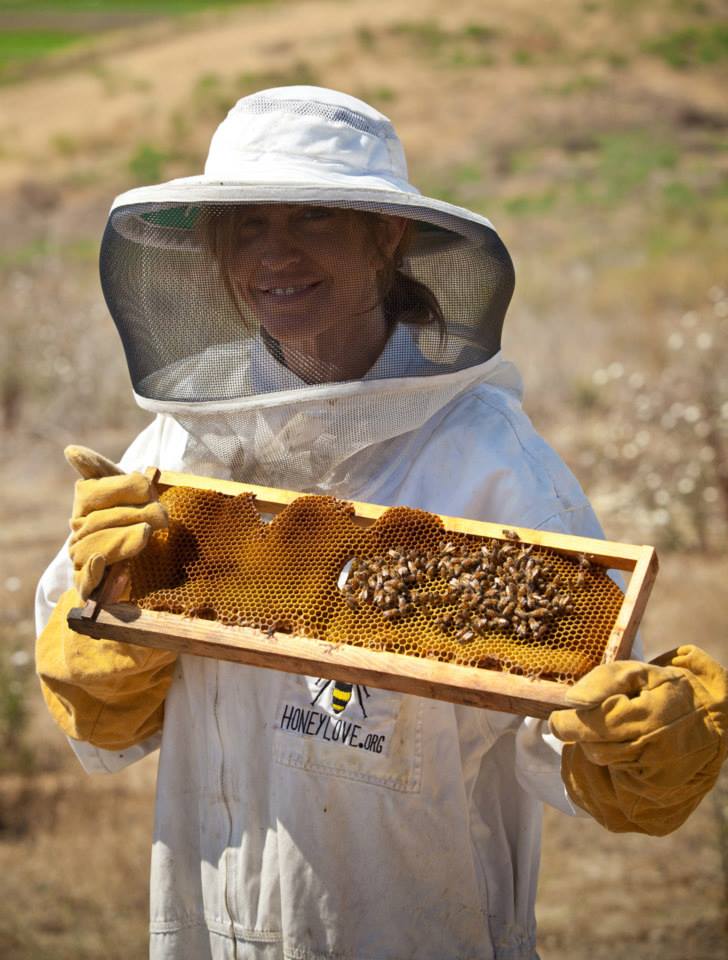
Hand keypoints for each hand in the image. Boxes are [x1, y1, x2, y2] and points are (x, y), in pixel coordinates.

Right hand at [65, 445, 167, 599]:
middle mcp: (78, 533)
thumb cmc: (137, 516)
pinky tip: (99, 561)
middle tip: (160, 515)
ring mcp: (82, 560)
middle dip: (130, 515)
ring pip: (90, 548)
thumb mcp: (126, 490)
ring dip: (120, 539)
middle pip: (95, 521)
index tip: (148, 487)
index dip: (120, 488)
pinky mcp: (90, 587)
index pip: (91, 493)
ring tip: (145, 533)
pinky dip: (89, 573)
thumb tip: (71, 451)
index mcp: (84, 506)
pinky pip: (82, 584)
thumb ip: (100, 469)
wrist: (152, 561)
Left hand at [549, 645, 727, 834]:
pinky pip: (616, 793)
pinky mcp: (659, 800)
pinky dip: (606, 775)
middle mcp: (655, 753)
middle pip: (595, 750)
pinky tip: (613, 758)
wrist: (714, 721)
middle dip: (581, 737)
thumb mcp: (640, 673)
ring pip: (604, 770)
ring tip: (600, 738)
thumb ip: (604, 681)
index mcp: (649, 720)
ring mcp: (659, 780)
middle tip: (578, 726)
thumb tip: (572, 701)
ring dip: (592, 753)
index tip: (557, 719)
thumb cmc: (670, 691)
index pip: (594, 726)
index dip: (567, 723)